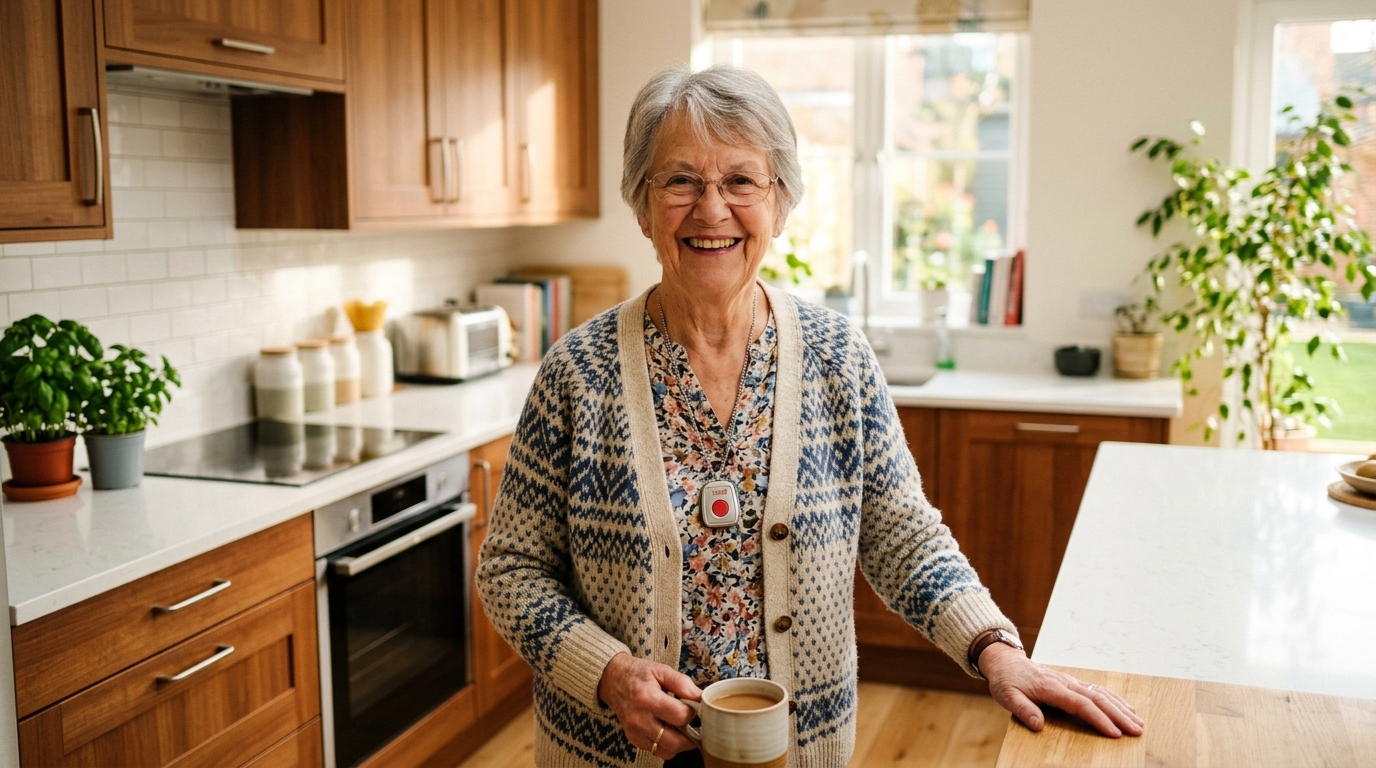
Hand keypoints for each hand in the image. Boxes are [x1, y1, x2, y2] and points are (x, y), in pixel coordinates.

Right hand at [597, 652, 702, 757]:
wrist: (614, 680)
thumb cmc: (639, 674)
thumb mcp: (662, 670)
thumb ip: (683, 684)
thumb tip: (701, 699)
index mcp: (648, 699)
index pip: (680, 717)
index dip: (693, 713)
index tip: (693, 707)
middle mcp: (640, 719)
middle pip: (675, 742)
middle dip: (691, 736)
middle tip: (696, 725)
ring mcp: (635, 732)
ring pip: (667, 751)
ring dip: (680, 743)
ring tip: (682, 728)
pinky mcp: (634, 739)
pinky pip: (657, 751)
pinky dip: (668, 745)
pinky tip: (669, 730)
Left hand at [979, 643, 1143, 737]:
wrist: (1006, 661)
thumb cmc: (1007, 681)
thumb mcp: (1007, 696)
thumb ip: (1023, 709)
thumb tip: (1038, 724)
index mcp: (1051, 688)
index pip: (1080, 704)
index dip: (1099, 719)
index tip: (1114, 733)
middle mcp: (1065, 682)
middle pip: (1097, 699)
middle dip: (1119, 716)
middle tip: (1137, 731)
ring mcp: (1071, 681)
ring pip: (1101, 693)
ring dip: (1121, 708)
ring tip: (1138, 722)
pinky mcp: (1072, 682)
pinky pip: (1097, 690)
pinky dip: (1114, 699)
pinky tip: (1126, 708)